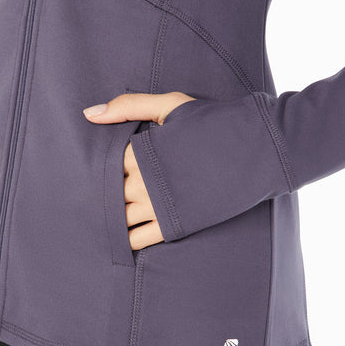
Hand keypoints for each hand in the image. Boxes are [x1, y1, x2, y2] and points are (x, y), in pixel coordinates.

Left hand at [83, 91, 196, 250]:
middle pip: (108, 192)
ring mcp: (158, 205)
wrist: (255, 148)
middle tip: (93, 196)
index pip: (104, 163)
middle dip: (102, 193)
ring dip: (111, 217)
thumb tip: (89, 114)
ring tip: (106, 215)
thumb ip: (129, 106)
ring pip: (119, 218)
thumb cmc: (212, 122)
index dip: (101, 166)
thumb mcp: (171, 105)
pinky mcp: (174, 224)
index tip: (99, 168)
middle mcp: (144, 181)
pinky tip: (123, 235)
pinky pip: (137, 239)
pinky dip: (126, 240)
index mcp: (141, 151)